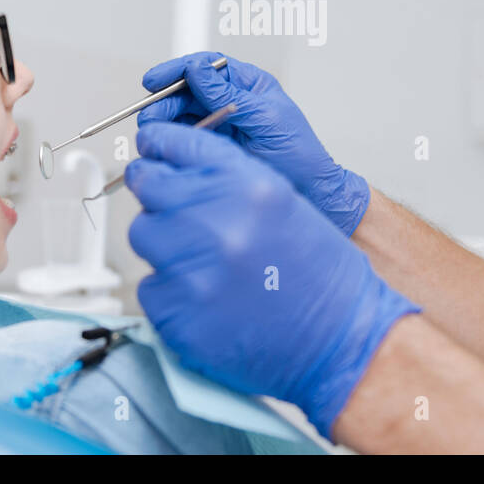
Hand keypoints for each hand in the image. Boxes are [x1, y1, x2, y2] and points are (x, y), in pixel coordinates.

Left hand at [124, 121, 419, 439]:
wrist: (339, 339)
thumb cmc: (319, 275)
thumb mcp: (283, 203)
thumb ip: (229, 179)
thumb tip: (176, 168)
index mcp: (251, 187)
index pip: (180, 144)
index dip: (161, 145)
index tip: (152, 149)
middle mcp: (219, 223)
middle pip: (149, 186)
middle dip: (156, 192)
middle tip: (169, 207)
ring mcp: (193, 271)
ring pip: (144, 235)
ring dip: (163, 242)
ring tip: (201, 261)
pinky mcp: (176, 314)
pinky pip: (150, 287)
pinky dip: (169, 289)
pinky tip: (204, 296)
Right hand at [137, 51, 370, 235]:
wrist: (310, 193)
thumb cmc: (299, 154)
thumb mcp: (265, 118)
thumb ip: (228, 95)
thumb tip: (196, 69)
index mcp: (248, 84)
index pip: (205, 67)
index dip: (177, 70)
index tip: (154, 81)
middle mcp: (231, 99)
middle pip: (187, 90)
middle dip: (165, 100)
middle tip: (151, 116)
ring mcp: (221, 123)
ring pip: (182, 113)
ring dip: (165, 120)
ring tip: (152, 133)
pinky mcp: (215, 146)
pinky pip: (187, 136)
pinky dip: (173, 138)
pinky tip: (165, 145)